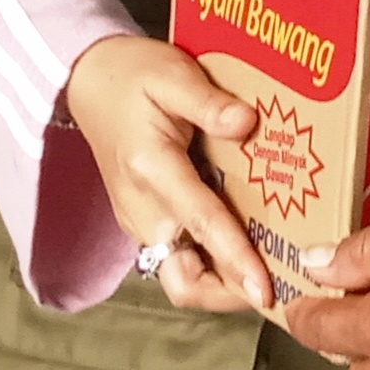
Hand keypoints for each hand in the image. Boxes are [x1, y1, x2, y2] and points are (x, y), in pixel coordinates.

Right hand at [64, 36, 277, 314]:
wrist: (88, 82)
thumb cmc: (131, 76)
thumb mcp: (172, 74)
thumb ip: (209, 102)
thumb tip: (247, 122)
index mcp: (152, 169)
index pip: (201, 225)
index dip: (236, 260)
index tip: (265, 291)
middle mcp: (144, 208)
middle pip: (184, 281)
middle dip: (230, 295)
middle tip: (280, 287)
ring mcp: (142, 222)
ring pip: (183, 277)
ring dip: (225, 282)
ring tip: (274, 272)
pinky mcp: (146, 224)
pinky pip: (181, 260)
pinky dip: (214, 264)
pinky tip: (250, 248)